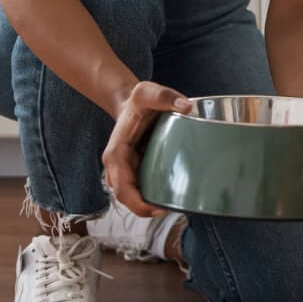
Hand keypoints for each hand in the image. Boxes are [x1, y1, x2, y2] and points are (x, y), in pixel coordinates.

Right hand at [102, 80, 192, 217]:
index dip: (137, 202)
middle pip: (125, 197)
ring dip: (147, 205)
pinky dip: (151, 195)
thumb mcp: (148, 92)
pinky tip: (169, 195)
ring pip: (131, 196)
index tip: (158, 208)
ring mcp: (124, 169)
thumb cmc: (138, 100)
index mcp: (116, 152)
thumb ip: (165, 96)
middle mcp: (116, 165)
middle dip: (144, 209)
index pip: (121, 186)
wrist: (132, 103)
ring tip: (172, 204)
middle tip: (169, 209)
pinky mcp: (134, 169)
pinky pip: (139, 188)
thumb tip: (186, 107)